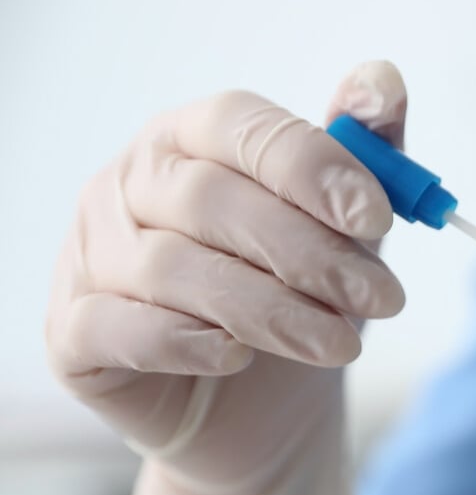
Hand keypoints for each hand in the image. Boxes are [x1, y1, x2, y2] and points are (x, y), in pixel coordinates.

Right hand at [45, 61, 408, 494]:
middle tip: (382, 297)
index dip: (312, 166)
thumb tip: (382, 83)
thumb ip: (367, 153)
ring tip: (342, 343)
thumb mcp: (347, 228)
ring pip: (173, 268)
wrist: (262, 411)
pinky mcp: (73, 333)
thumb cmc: (299, 297)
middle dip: (310, 253)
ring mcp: (92, 256)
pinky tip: (240, 357)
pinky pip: (119, 328)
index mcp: (191, 139)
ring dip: (272, 310)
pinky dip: (186, 341)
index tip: (377, 218)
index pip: (240, 126)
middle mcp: (129, 185)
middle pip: (212, 200)